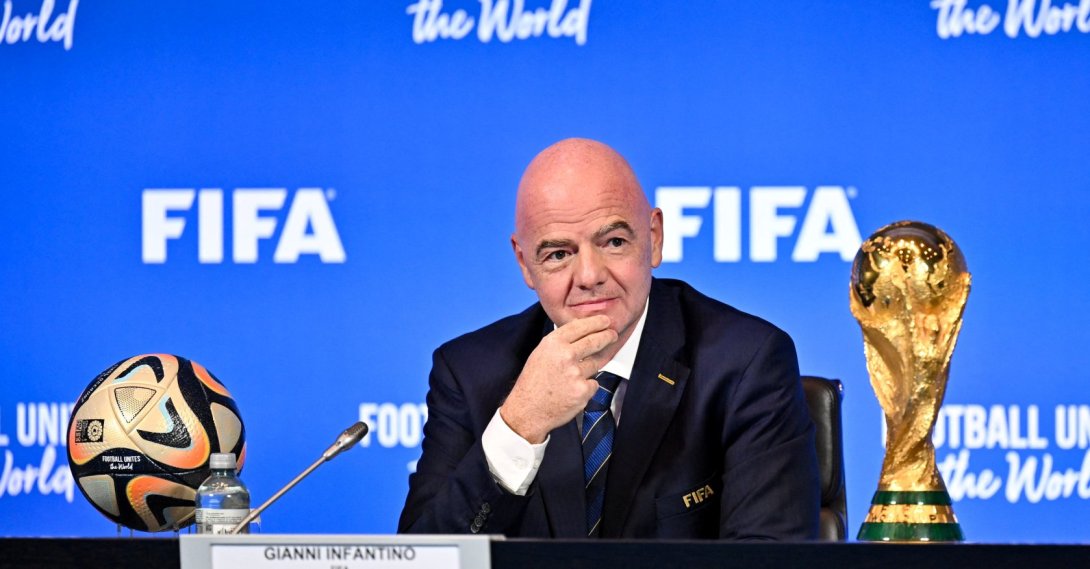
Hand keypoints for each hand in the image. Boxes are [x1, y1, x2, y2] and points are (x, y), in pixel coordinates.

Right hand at [499, 315, 617, 443]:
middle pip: (594, 341)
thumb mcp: (540, 354)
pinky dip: (587, 387)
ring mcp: (575, 373)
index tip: (605, 321)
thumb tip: (580, 330)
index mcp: (553, 343)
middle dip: (607, 337)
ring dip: (591, 367)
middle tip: (612, 335)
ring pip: (595, 364)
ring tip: (575, 375)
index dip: (596, 322)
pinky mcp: (583, 390)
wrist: (527, 410)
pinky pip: (594, 383)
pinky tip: (572, 391)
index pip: (580, 326)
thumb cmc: (532, 383)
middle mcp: (565, 355)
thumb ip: (559, 342)